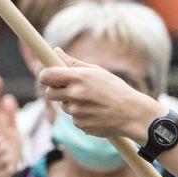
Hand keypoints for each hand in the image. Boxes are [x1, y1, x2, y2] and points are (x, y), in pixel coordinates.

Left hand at [37, 54, 160, 143]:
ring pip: (64, 107)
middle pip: (49, 93)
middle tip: (71, 89)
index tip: (50, 77)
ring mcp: (76, 112)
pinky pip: (74, 119)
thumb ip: (73, 63)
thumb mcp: (96, 71)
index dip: (45, 76)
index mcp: (78, 77)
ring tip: (92, 101)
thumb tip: (55, 51)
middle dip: (56, 91)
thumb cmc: (115, 89)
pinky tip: (96, 113)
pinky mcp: (80, 125)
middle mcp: (75, 94)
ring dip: (72, 104)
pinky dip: (82, 116)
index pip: (46, 76)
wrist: (132, 114)